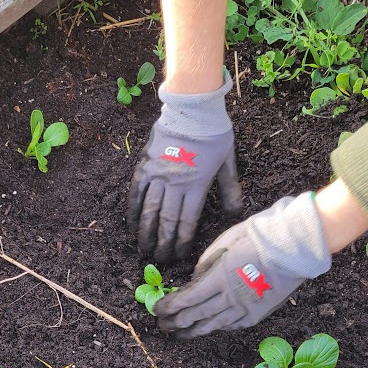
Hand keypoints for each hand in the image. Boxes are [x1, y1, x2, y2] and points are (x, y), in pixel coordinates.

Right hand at [127, 122, 241, 261]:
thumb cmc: (213, 133)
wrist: (192, 107)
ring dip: (145, 232)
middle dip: (162, 243)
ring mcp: (158, 175)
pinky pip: (136, 192)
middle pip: (166, 221)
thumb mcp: (228, 160)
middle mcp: (175, 184)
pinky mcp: (145, 165)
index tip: (178, 256)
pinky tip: (131, 225)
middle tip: (159, 260)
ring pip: (149, 210)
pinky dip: (133, 210)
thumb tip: (235, 213)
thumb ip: (230, 188)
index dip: (182, 242)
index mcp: (197, 185)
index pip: (187, 222)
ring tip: (143, 249)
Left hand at [154, 193, 330, 338]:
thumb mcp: (226, 241)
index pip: (185, 299)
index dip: (168, 307)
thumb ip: (207, 263)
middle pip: (194, 316)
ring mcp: (245, 308)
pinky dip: (216, 327)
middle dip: (174, 322)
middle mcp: (230, 297)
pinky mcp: (258, 314)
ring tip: (178, 334)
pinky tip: (207, 328)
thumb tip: (194, 279)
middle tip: (162, 325)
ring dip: (191, 331)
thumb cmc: (261, 235)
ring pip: (211, 326)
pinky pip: (231, 326)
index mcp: (219, 277)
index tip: (156, 309)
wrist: (297, 245)